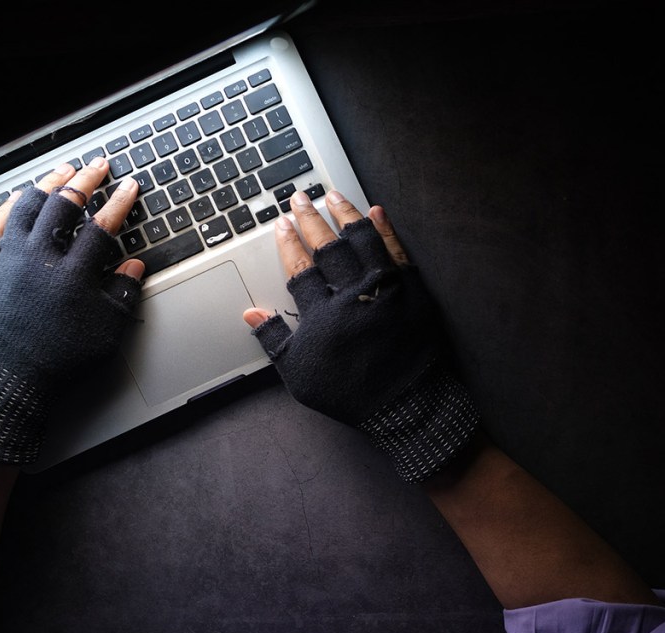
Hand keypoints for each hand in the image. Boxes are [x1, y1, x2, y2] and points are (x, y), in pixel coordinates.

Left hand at [0, 158, 144, 463]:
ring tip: (62, 172)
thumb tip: (134, 266)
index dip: (119, 203)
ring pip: (28, 205)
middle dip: (86, 181)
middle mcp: (39, 258)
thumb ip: (123, 294)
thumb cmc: (58, 362)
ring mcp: (9, 258)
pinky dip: (9, 206)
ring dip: (48, 184)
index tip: (130, 187)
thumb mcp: (106, 333)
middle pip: (64, 204)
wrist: (6, 382)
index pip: (103, 226)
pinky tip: (19, 198)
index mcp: (73, 273)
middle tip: (98, 166)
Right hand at [243, 190, 478, 482]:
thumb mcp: (300, 374)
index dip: (288, 243)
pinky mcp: (413, 290)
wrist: (406, 406)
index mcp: (322, 314)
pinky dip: (386, 229)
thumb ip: (275, 340)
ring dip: (345, 214)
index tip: (281, 224)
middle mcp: (353, 294)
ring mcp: (386, 288)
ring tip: (333, 195)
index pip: (300, 267)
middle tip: (300, 198)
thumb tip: (251, 314)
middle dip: (310, 219)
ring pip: (362, 240)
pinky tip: (376, 211)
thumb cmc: (349, 393)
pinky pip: (398, 250)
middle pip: (328, 246)